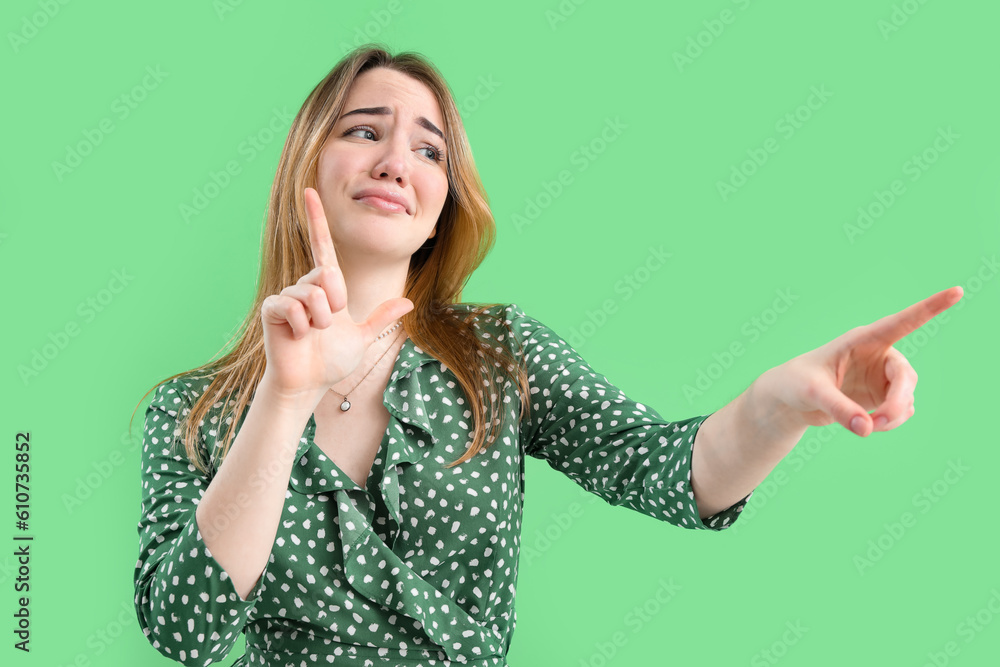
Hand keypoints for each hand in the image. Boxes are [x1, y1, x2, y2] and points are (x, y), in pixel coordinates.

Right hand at [259, 187, 413, 399]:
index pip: (322, 246)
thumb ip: (382, 317)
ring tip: (313, 333)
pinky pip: (293, 306)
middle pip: (328, 275)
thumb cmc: (331, 361)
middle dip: (337, 303)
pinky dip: (302, 326)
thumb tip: (408, 302)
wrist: (309, 384)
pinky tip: (298, 337)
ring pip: (313, 293)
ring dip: (320, 320)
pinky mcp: (272, 309)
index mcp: (326, 287)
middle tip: (329, 324)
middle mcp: (305, 286)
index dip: (316, 219)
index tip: (311, 191)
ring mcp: (287, 297)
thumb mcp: (364, 337)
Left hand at [758, 286, 962, 436]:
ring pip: (906, 397)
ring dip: (892, 415)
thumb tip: (867, 428)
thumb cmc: (796, 384)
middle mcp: (878, 354)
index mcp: (861, 339)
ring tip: (867, 425)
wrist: (790, 399)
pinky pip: (900, 411)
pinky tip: (870, 424)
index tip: (957, 291)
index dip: (930, 308)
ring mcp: (882, 376)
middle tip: (879, 421)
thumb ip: (838, 408)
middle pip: (905, 376)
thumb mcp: (812, 393)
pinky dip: (890, 421)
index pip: (901, 322)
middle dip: (897, 401)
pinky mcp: (881, 395)